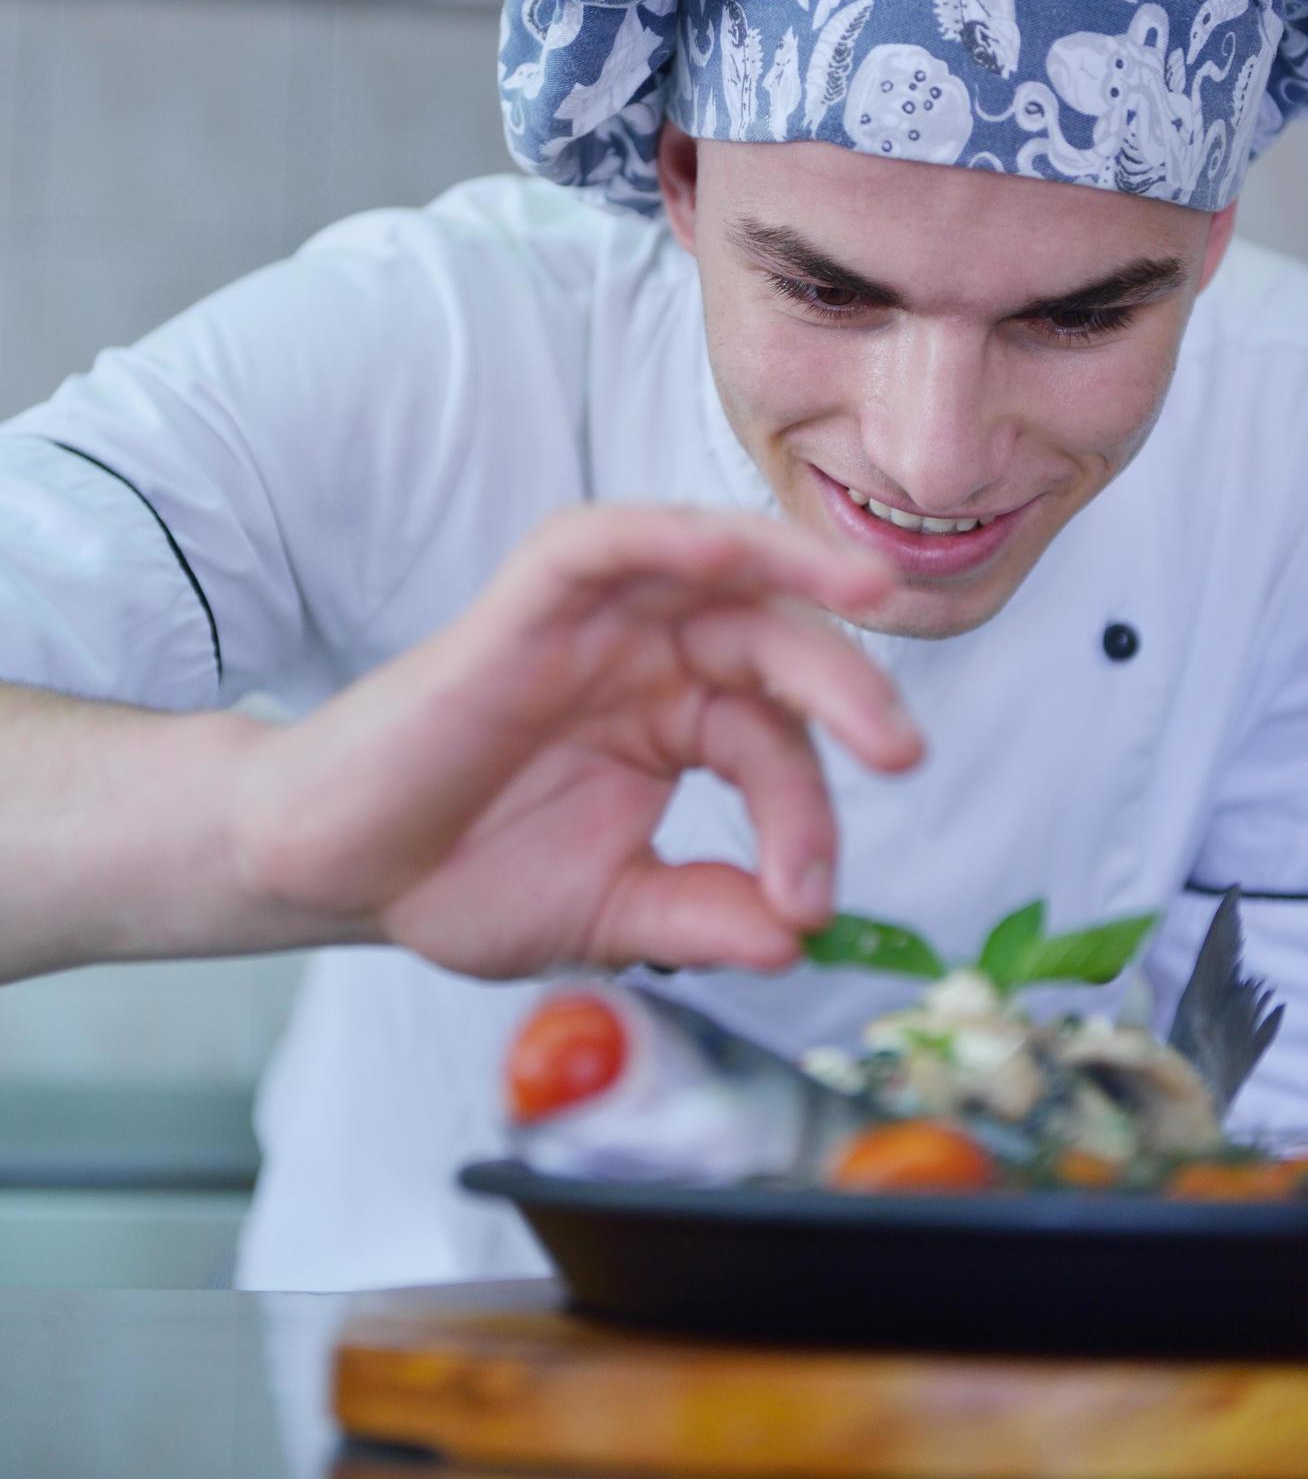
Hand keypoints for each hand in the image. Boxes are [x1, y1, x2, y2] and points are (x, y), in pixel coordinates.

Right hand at [232, 505, 922, 977]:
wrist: (336, 872)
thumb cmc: (458, 877)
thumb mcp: (610, 915)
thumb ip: (701, 917)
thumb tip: (795, 943)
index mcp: (674, 719)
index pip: (774, 745)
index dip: (809, 820)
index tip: (806, 905)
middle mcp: (647, 658)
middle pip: (775, 645)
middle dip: (849, 693)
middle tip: (902, 756)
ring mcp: (593, 624)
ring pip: (714, 567)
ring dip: (795, 569)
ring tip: (871, 597)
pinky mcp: (530, 602)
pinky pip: (611, 545)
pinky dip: (675, 535)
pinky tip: (735, 553)